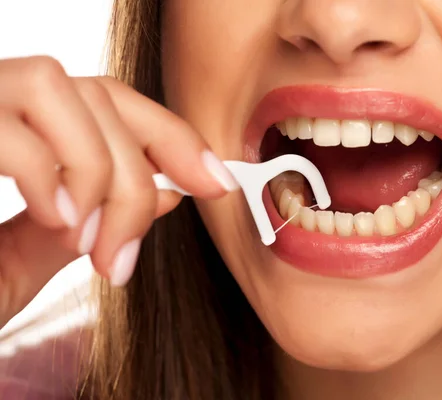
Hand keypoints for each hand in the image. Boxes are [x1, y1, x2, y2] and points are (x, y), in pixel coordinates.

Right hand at [0, 56, 237, 327]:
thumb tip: (166, 194)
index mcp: (17, 128)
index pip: (113, 103)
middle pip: (101, 96)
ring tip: (82, 240)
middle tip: (123, 253)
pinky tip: (59, 224)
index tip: (217, 182)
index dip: (174, 137)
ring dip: (94, 173)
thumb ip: (87, 222)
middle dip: (135, 176)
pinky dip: (49, 176)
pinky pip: (13, 124)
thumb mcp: (20, 261)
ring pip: (63, 90)